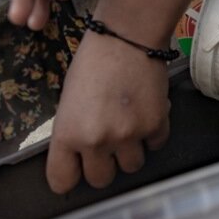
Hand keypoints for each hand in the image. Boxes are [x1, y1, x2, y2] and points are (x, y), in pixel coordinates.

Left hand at [45, 31, 169, 193]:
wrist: (127, 38)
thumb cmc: (91, 63)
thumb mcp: (69, 100)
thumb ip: (74, 131)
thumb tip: (83, 153)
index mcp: (68, 134)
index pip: (62, 181)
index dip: (70, 176)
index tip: (76, 169)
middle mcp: (97, 141)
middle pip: (101, 180)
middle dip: (104, 165)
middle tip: (107, 144)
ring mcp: (129, 135)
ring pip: (131, 166)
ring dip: (131, 151)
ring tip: (130, 126)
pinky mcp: (156, 125)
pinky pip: (155, 145)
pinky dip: (153, 134)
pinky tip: (147, 113)